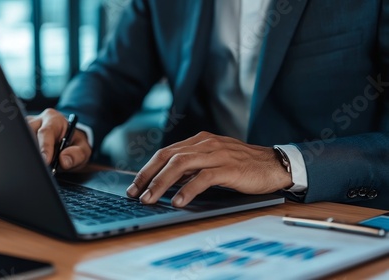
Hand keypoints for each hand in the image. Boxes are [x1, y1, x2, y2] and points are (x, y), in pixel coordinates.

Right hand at [26, 108, 91, 170]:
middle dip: (34, 151)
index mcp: (54, 119)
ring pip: (21, 140)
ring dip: (29, 154)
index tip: (46, 161)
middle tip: (41, 166)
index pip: (45, 132)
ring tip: (38, 164)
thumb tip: (64, 160)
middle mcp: (38, 121)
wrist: (69, 144)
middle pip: (29, 134)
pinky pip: (18, 145)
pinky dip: (25, 155)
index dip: (45, 147)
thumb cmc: (74, 144)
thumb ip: (77, 154)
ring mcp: (27, 128)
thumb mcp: (83, 150)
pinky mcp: (20, 136)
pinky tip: (32, 162)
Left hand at [126, 131, 292, 206]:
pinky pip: (203, 177)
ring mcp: (217, 154)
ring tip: (150, 199)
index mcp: (199, 141)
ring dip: (162, 183)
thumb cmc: (242, 165)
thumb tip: (166, 181)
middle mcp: (205, 143)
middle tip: (135, 193)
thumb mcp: (213, 161)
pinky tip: (178, 202)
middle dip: (148, 175)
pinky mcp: (229, 167)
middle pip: (168, 157)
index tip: (134, 185)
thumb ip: (192, 167)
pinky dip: (188, 189)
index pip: (166, 153)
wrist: (274, 164)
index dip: (147, 169)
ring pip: (181, 165)